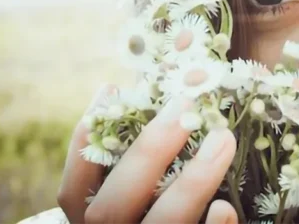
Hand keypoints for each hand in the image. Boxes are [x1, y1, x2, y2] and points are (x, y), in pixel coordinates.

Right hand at [57, 85, 237, 223]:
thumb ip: (140, 155)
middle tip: (186, 104)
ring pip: (165, 222)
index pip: (74, 190)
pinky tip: (225, 205)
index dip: (85, 141)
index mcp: (91, 222)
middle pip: (115, 205)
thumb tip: (162, 91)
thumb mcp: (136, 189)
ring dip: (194, 180)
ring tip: (223, 137)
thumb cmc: (155, 206)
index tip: (112, 88)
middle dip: (151, 150)